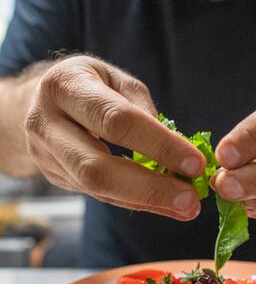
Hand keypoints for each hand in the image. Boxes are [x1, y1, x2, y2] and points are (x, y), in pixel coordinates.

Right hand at [25, 56, 204, 219]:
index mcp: (64, 87)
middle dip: (149, 187)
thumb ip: (139, 103)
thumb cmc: (83, 84)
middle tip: (190, 198)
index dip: (157, 144)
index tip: (193, 162)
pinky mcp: (55, 178)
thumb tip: (171, 143)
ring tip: (186, 208)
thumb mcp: (110, 75)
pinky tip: (166, 205)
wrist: (33, 103)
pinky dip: (136, 202)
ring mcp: (45, 155)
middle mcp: (46, 123)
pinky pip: (100, 194)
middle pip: (97, 167)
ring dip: (146, 201)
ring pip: (96, 188)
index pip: (114, 120)